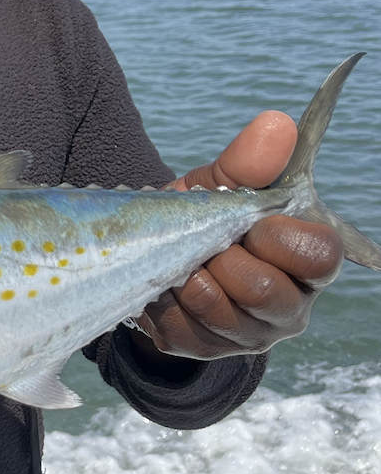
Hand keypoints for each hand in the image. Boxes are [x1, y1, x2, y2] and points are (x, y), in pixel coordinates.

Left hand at [128, 111, 343, 372]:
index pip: (320, 256)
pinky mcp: (203, 349)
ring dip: (191, 276)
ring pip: (221, 312)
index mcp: (306, 262)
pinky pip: (181, 329)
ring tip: (182, 257)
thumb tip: (278, 124)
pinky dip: (165, 298)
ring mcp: (247, 335)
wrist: (154, 250)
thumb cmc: (202, 213)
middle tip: (207, 240)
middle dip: (226, 257)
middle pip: (267, 292)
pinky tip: (164, 281)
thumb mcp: (221, 184)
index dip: (279, 237)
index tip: (249, 221)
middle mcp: (287, 307)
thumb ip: (249, 161)